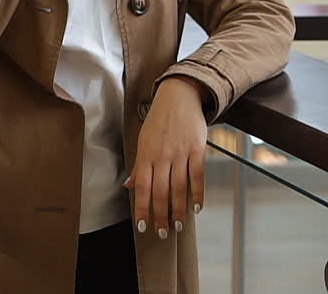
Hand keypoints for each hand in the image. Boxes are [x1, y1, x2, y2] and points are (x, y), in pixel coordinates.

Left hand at [126, 76, 207, 239]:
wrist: (179, 95)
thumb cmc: (159, 119)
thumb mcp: (143, 140)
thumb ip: (138, 165)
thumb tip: (129, 186)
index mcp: (146, 154)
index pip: (142, 187)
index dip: (142, 208)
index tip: (143, 225)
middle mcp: (162, 155)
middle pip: (161, 191)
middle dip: (161, 215)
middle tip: (163, 232)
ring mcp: (180, 152)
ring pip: (179, 187)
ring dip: (179, 209)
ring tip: (178, 225)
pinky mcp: (197, 148)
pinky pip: (197, 175)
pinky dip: (197, 194)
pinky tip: (196, 208)